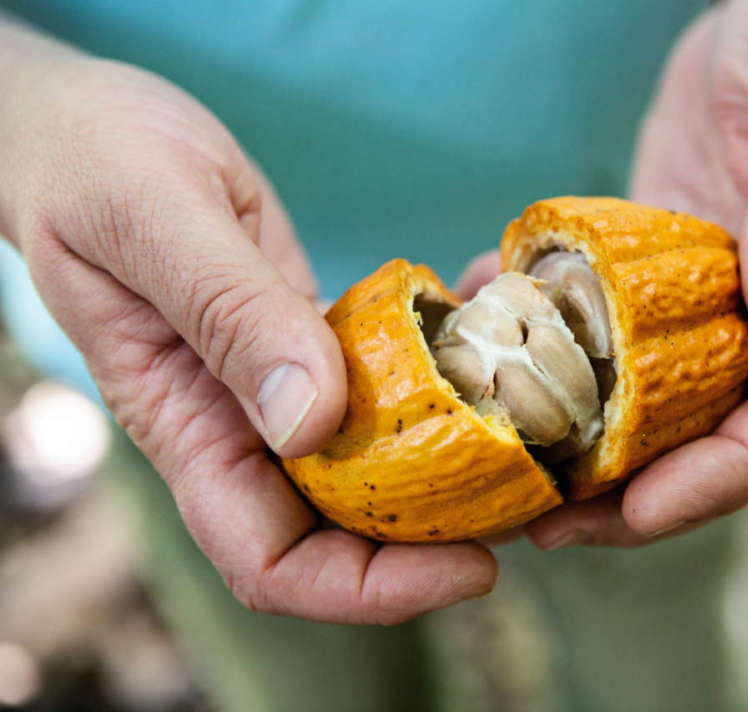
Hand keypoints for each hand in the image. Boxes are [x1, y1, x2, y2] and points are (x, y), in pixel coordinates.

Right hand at [0, 39, 495, 621]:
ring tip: (536, 448)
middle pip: (340, 536)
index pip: (271, 562)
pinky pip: (382, 393)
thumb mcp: (153, 218)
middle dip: (435, 545)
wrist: (84, 128)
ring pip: (371, 471)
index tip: (468, 566)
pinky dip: (442, 393)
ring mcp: (277, 389)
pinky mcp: (311, 345)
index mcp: (186, 427)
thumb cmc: (91, 161)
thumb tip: (309, 422)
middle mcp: (238, 428)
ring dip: (450, 474)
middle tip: (533, 502)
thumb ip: (229, 315)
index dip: (369, 590)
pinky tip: (494, 366)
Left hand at [467, 0, 747, 547]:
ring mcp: (704, 301)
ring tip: (500, 462)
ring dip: (578, 443)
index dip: (722, 478)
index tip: (642, 507)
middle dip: (633, 495)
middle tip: (544, 520)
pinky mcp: (650, 273)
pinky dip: (542, 343)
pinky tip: (482, 334)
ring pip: (647, 403)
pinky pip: (597, 328)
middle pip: (710, 441)